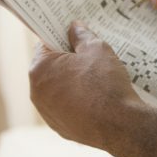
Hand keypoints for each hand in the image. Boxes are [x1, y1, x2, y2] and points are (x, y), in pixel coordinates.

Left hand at [28, 22, 140, 149]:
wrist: (120, 124)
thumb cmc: (104, 83)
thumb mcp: (97, 48)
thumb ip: (82, 35)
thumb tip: (74, 28)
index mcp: (40, 69)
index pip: (44, 45)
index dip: (61, 37)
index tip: (74, 35)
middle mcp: (37, 93)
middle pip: (50, 68)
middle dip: (68, 61)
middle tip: (89, 55)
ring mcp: (48, 114)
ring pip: (59, 90)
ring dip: (72, 82)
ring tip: (96, 78)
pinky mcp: (62, 128)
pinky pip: (67, 108)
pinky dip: (78, 102)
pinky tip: (97, 98)